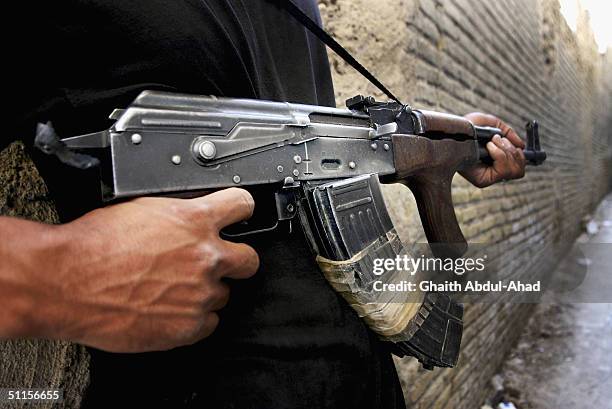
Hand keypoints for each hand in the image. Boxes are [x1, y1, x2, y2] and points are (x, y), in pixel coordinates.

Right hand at [40, 188, 258, 351]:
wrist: (67, 281)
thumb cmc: (95, 245)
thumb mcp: (143, 210)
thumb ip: (178, 215)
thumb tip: (190, 218)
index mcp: (194, 221)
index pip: (243, 205)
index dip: (242, 210)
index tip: (240, 215)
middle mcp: (205, 256)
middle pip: (249, 260)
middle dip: (236, 260)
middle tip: (216, 263)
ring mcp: (200, 293)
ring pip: (224, 294)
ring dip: (205, 292)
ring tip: (173, 289)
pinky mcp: (189, 326)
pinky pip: (209, 323)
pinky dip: (194, 318)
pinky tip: (170, 309)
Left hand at [460, 113, 525, 187]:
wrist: (454, 129)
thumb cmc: (469, 127)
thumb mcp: (493, 125)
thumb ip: (509, 134)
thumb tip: (522, 146)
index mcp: (497, 161)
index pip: (519, 168)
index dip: (520, 156)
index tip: (514, 145)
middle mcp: (493, 172)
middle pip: (519, 170)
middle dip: (512, 151)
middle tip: (497, 141)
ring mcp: (488, 177)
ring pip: (513, 170)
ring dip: (506, 151)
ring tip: (491, 142)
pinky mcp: (482, 180)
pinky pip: (503, 170)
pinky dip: (499, 154)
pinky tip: (488, 147)